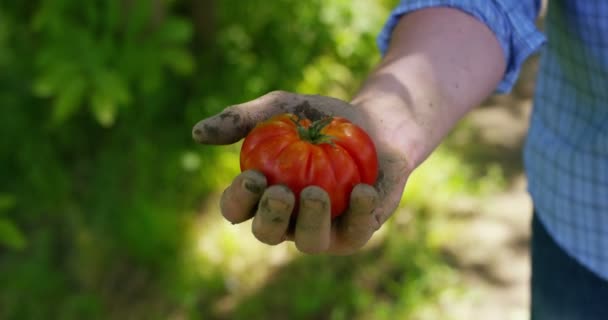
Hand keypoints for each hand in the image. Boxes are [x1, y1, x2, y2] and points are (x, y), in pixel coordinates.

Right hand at [192, 91, 410, 253]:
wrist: (375, 122)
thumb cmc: (320, 118)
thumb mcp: (281, 109)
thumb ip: (242, 119)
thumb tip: (197, 133)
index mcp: (262, 196)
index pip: (237, 208)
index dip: (239, 199)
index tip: (252, 176)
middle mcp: (289, 219)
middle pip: (268, 233)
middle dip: (270, 217)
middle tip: (280, 192)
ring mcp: (324, 229)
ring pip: (310, 242)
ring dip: (310, 221)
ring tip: (315, 194)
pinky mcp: (357, 230)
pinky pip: (355, 233)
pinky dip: (357, 214)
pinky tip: (361, 190)